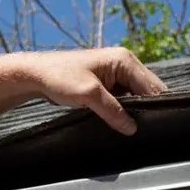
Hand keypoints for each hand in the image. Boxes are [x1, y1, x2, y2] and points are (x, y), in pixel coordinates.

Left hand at [27, 47, 165, 134]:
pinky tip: (122, 122)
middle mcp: (125, 64)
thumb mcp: (89, 95)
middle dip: (146, 108)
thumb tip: (132, 128)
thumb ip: (113, 111)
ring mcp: (117, 74)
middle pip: (148, 91)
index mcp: (125, 60)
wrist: (34, 75)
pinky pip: (125, 99)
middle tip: (144, 129)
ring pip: (137, 96)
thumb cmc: (59, 77)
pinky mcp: (109, 84)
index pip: (153, 86)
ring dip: (135, 110)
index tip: (154, 126)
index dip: (155, 106)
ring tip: (133, 127)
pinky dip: (125, 110)